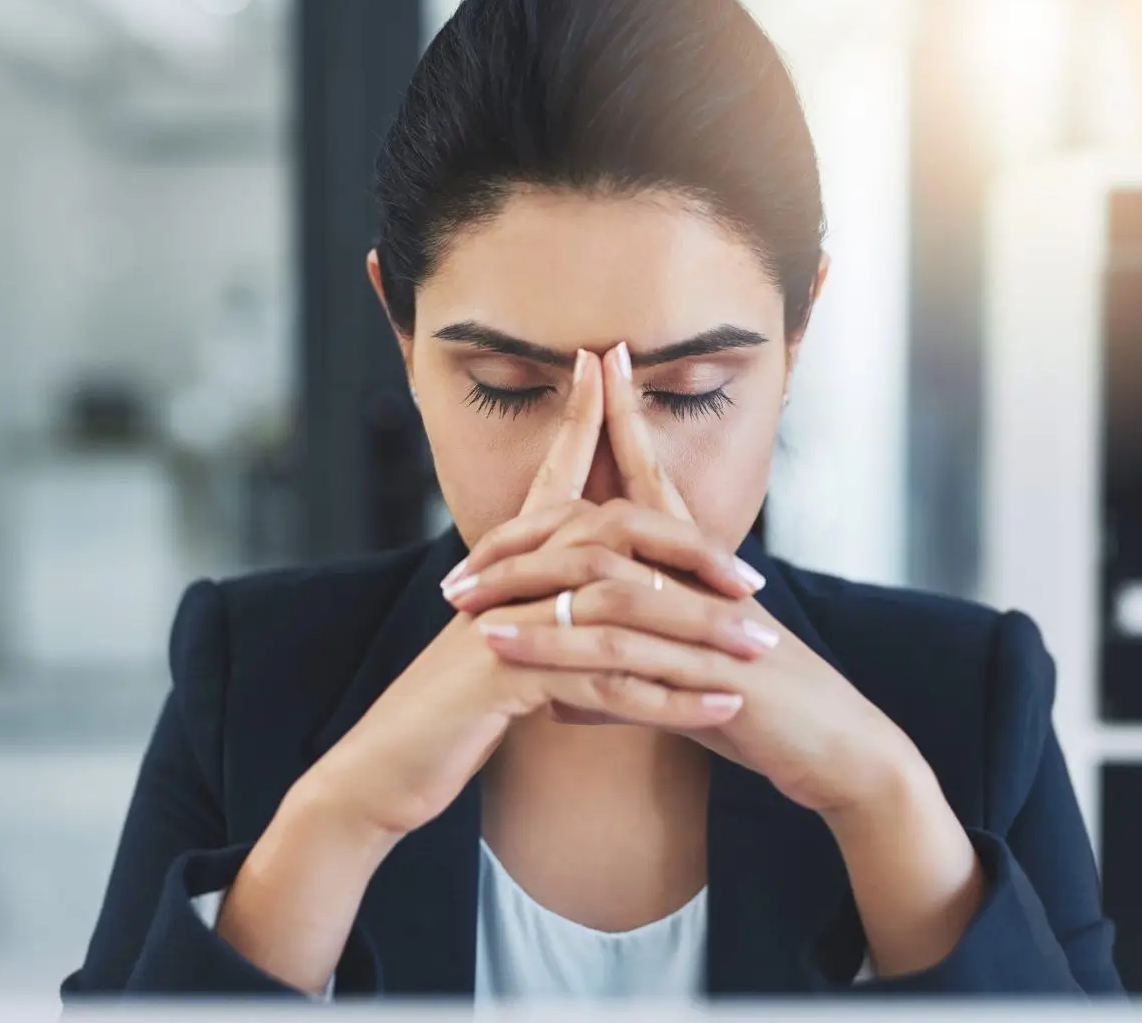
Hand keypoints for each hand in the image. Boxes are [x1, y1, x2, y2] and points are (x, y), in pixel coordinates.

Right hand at [302, 349, 745, 838]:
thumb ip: (541, 617)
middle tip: (755, 582)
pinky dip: (671, 698)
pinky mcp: (504, 674)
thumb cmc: (446, 716)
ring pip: (621, 608)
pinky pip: (605, 680)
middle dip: (690, 555)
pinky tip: (722, 708)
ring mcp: (504, 621)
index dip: (581, 424)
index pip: (553, 481)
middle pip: (611, 537)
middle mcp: (505, 580)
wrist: (381, 771)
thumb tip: (586, 600)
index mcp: (504, 568)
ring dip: (699, 632)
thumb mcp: (499, 653)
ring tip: (759, 650)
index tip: (608, 369)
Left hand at [453, 340, 923, 815]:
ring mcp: (707, 618)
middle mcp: (703, 581)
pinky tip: (503, 650)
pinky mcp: (709, 667)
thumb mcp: (684, 693)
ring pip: (602, 584)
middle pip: (606, 526)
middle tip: (459, 562)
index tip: (600, 362)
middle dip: (529, 535)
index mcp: (701, 572)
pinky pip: (617, 648)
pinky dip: (554, 647)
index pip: (655, 483)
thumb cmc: (768, 718)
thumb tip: (563, 699)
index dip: (628, 421)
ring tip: (460, 604)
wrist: (837, 752)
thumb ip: (624, 684)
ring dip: (524, 591)